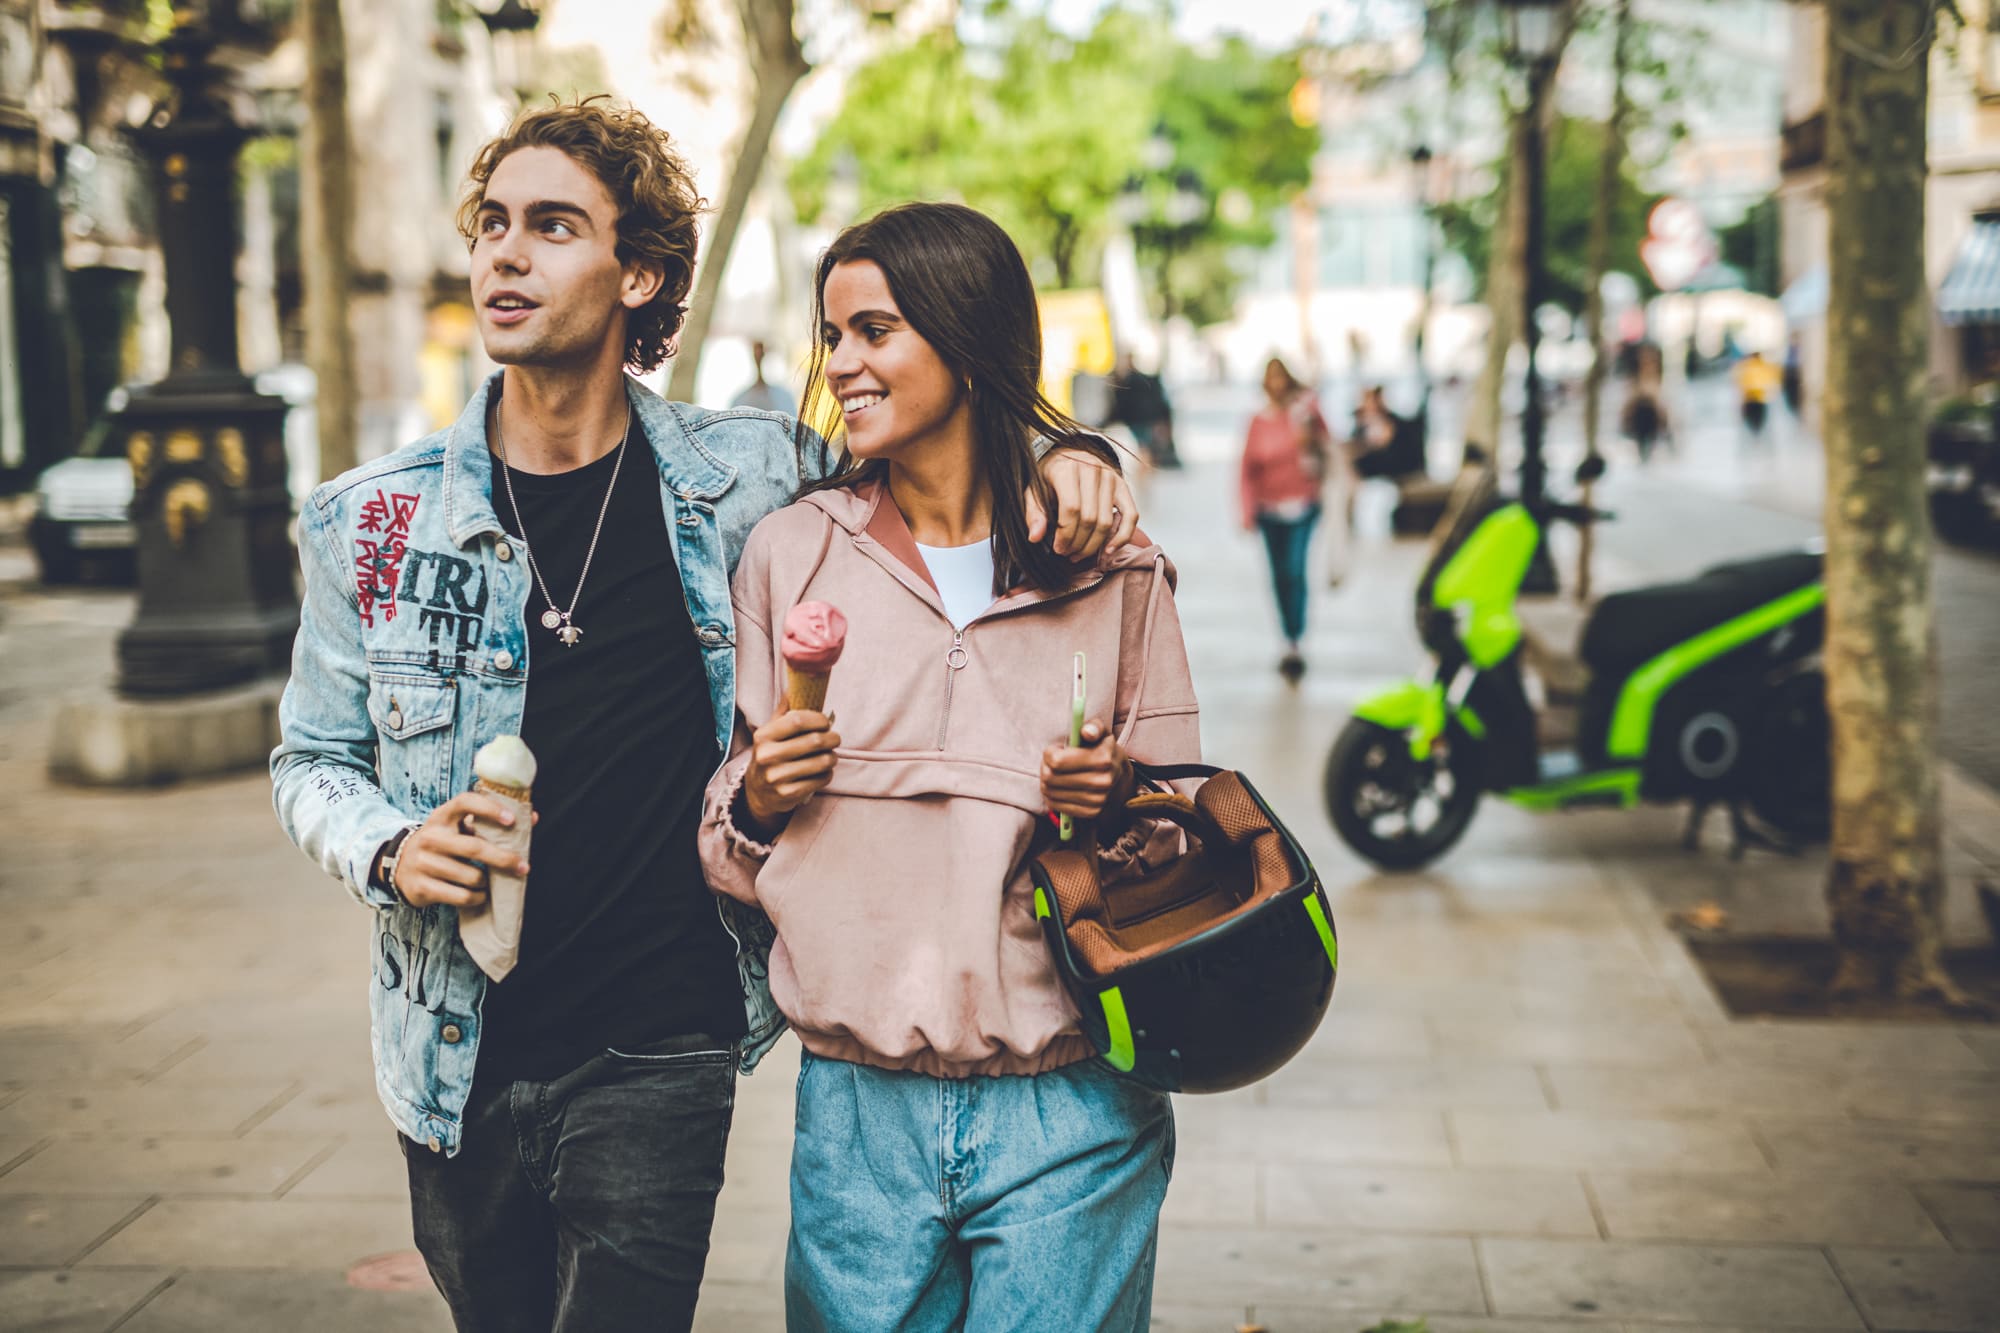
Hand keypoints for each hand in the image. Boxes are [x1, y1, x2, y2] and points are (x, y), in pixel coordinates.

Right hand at [390, 792, 531, 908]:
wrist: (399, 866)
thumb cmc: (442, 843)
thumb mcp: (457, 828)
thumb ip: (490, 821)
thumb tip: (532, 817)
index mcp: (442, 816)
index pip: (465, 802)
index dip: (490, 809)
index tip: (512, 820)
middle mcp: (430, 837)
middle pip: (474, 848)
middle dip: (504, 859)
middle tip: (523, 867)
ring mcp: (423, 863)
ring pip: (471, 876)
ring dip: (488, 883)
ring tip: (492, 883)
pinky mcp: (421, 887)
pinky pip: (461, 896)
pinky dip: (476, 898)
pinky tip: (480, 895)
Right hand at [743, 709, 840, 827]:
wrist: (758, 792)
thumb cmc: (771, 754)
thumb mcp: (771, 732)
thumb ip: (785, 710)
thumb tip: (796, 684)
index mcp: (763, 735)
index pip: (798, 720)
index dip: (818, 719)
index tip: (826, 722)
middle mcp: (767, 756)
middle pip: (814, 741)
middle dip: (832, 738)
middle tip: (835, 738)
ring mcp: (777, 777)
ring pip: (821, 762)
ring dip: (832, 757)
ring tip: (831, 755)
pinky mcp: (788, 794)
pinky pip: (821, 779)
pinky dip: (827, 774)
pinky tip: (823, 771)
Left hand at [1028, 449, 1139, 558]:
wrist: (1066, 455)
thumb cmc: (1048, 476)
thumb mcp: (1033, 491)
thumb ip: (1034, 513)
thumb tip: (1035, 537)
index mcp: (1067, 469)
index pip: (1071, 509)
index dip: (1065, 534)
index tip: (1058, 548)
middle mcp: (1092, 470)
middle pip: (1090, 519)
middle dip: (1078, 543)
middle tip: (1067, 553)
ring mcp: (1110, 477)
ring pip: (1107, 522)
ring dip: (1093, 545)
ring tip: (1079, 554)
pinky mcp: (1122, 486)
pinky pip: (1130, 515)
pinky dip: (1123, 536)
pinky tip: (1108, 551)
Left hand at [1041, 720, 1133, 821]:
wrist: (1120, 778)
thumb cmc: (1103, 750)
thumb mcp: (1101, 732)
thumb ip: (1093, 727)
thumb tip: (1087, 732)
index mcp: (1103, 759)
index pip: (1057, 761)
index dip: (1049, 753)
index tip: (1054, 750)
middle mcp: (1102, 782)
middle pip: (1050, 778)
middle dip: (1045, 767)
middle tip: (1051, 762)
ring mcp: (1097, 800)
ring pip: (1050, 792)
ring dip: (1046, 781)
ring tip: (1056, 773)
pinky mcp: (1090, 812)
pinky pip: (1056, 805)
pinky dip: (1051, 795)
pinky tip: (1058, 786)